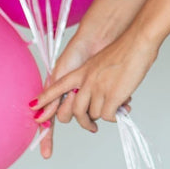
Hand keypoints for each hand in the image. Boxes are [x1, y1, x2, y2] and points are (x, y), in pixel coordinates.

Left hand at [33, 27, 157, 138]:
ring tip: (115, 107)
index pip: (56, 87)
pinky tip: (123, 108)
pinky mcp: (110, 97)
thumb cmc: (123, 51)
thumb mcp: (99, 64)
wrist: (136, 41)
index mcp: (81, 71)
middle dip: (84, 122)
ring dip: (104, 114)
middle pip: (75, 111)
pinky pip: (107, 116)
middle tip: (92, 127)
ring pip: (93, 115)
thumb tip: (96, 98)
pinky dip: (115, 116)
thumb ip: (93, 79)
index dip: (45, 99)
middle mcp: (85, 81)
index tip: (33, 108)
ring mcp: (97, 89)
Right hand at [34, 29, 106, 158]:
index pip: (51, 118)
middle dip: (77, 111)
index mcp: (60, 90)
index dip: (48, 136)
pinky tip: (119, 103)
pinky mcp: (106, 91)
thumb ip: (52, 94)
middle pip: (72, 116)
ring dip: (95, 109)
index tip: (47, 153)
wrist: (99, 38)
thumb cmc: (76, 52)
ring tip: (99, 95)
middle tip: (77, 96)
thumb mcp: (62, 74)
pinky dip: (113, 107)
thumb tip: (40, 116)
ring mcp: (90, 94)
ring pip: (91, 114)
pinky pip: (108, 107)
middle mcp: (74, 95)